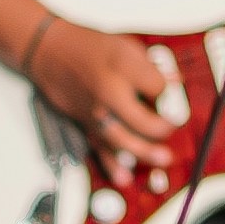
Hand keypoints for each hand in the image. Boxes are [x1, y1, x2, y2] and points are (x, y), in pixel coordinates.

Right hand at [28, 15, 197, 180]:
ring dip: (146, 152)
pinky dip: (112, 165)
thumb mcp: (125, 46)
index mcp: (123, 69)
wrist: (51, 51)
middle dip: (164, 128)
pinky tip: (124, 176)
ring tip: (163, 158)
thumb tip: (174, 82)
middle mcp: (110, 94)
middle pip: (146, 122)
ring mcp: (96, 113)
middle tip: (171, 127)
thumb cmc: (87, 46)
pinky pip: (100, 149)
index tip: (164, 90)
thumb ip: (150, 66)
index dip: (166, 91)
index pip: (158, 88)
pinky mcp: (85, 124)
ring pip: (125, 141)